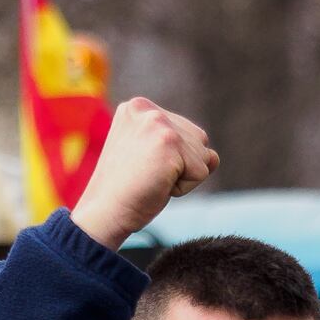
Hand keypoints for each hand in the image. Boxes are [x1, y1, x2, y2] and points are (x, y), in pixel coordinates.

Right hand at [71, 97, 216, 248]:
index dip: (173, 160)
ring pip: (203, 157)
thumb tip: (214, 157)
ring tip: (152, 180)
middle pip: (199, 142)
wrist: (105, 212)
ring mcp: (157, 122)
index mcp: (138, 107)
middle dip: (182, 167)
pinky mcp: (169, 141)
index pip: (186, 133)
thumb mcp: (150, 158)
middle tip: (148, 176)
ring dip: (184, 177)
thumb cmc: (127, 190)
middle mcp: (147, 108)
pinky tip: (157, 185)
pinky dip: (184, 188)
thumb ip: (180, 146)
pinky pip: (201, 172)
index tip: (142, 167)